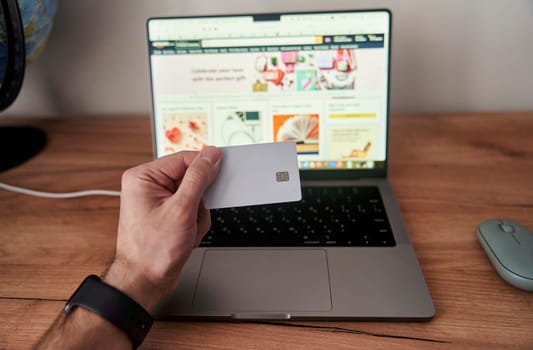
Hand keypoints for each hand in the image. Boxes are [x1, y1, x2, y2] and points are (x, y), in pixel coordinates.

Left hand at [105, 146, 221, 309]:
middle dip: (198, 201)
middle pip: (191, 179)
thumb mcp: (182, 210)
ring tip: (185, 231)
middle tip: (192, 216)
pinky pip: (191, 210)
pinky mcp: (166, 214)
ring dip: (197, 215)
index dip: (205, 169)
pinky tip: (185, 236)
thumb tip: (210, 156)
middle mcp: (148, 186)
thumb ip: (199, 178)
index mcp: (144, 177)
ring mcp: (157, 201)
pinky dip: (194, 223)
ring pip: (195, 196)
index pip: (184, 159)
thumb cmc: (152, 251)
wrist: (145, 282)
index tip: (221, 174)